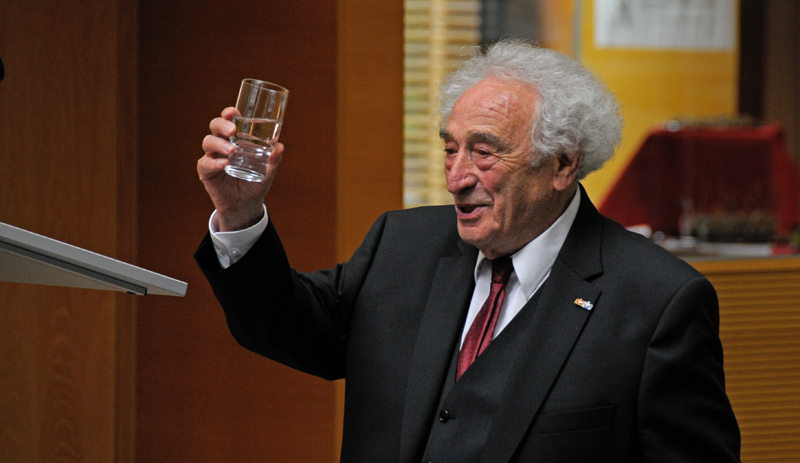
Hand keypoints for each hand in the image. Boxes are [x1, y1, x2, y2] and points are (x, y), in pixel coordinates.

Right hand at [198, 107, 283, 230]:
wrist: (246, 206)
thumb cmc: (255, 184)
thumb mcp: (267, 172)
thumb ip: (273, 160)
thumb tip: (280, 146)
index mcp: (235, 140)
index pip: (229, 121)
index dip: (228, 114)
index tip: (234, 111)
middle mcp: (222, 145)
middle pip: (215, 127)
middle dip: (222, 124)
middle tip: (232, 130)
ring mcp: (212, 157)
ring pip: (208, 142)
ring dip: (219, 144)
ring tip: (232, 151)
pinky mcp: (206, 172)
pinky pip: (205, 164)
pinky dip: (214, 162)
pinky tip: (224, 164)